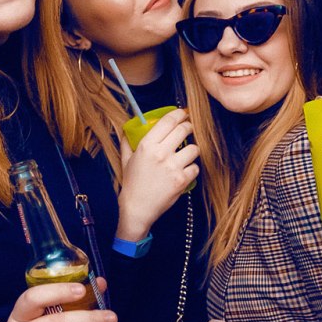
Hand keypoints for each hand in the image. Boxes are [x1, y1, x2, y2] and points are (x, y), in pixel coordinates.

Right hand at [115, 108, 198, 241]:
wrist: (137, 208)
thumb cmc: (132, 184)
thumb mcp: (126, 160)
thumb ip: (127, 142)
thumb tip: (128, 129)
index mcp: (147, 145)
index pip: (168, 121)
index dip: (178, 114)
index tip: (183, 113)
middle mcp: (160, 153)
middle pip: (184, 130)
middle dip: (189, 127)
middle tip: (189, 128)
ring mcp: (173, 167)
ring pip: (194, 148)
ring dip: (192, 149)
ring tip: (187, 153)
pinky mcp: (182, 180)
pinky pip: (196, 167)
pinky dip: (192, 169)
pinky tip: (185, 171)